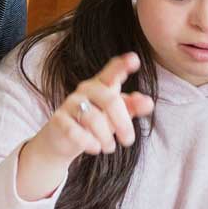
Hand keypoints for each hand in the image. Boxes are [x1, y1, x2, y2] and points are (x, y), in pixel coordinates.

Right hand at [14, 53, 154, 198]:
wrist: (64, 141)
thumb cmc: (95, 123)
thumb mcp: (116, 115)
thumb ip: (133, 107)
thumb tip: (149, 102)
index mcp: (101, 85)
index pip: (112, 71)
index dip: (123, 65)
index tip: (134, 59)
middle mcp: (85, 90)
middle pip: (110, 100)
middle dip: (123, 123)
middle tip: (128, 141)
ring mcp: (70, 103)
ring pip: (93, 119)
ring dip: (106, 138)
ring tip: (109, 147)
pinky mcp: (58, 119)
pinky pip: (75, 131)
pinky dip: (88, 142)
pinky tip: (95, 149)